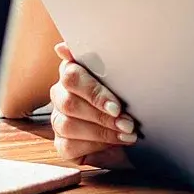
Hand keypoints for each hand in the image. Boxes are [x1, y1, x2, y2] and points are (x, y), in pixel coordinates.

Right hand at [49, 43, 136, 164]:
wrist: (134, 132)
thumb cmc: (126, 103)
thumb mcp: (122, 82)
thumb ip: (102, 62)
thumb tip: (63, 47)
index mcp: (74, 73)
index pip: (71, 76)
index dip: (94, 92)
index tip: (117, 106)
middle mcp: (61, 95)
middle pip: (69, 103)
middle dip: (102, 115)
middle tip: (127, 122)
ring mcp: (59, 120)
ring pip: (68, 125)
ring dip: (102, 131)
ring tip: (127, 133)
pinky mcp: (62, 144)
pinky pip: (69, 145)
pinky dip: (96, 146)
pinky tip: (114, 143)